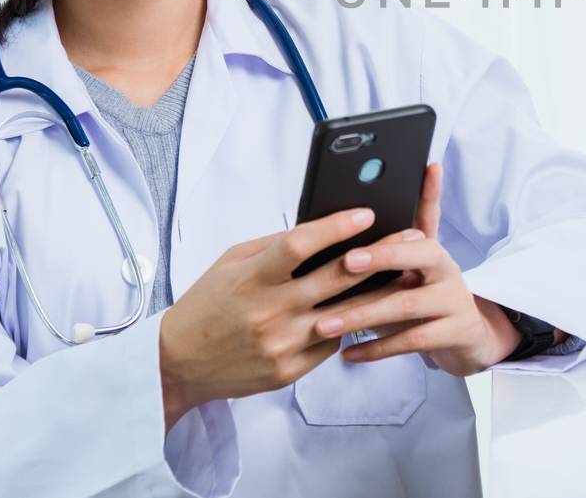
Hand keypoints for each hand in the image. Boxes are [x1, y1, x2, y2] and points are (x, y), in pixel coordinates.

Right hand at [156, 207, 419, 430]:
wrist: (177, 364)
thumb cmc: (207, 303)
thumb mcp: (231, 264)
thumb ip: (274, 246)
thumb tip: (321, 228)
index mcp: (251, 279)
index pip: (300, 245)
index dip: (336, 227)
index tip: (366, 213)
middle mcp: (269, 312)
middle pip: (334, 279)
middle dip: (376, 255)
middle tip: (408, 237)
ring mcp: (281, 345)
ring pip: (344, 314)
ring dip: (377, 293)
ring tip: (405, 274)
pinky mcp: (289, 372)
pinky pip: (331, 342)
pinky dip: (348, 324)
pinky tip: (368, 309)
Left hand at [304, 162, 523, 376]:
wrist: (469, 337)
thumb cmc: (426, 299)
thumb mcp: (411, 273)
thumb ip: (387, 250)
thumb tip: (344, 228)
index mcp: (433, 249)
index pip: (425, 218)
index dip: (413, 204)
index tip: (373, 210)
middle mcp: (448, 269)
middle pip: (424, 253)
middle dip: (384, 255)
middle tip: (347, 261)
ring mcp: (455, 301)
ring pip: (407, 304)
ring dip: (362, 314)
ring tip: (325, 323)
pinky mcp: (456, 333)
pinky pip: (412, 341)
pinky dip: (376, 348)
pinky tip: (348, 353)